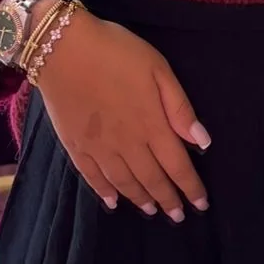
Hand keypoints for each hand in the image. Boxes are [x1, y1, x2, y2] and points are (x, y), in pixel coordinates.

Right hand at [35, 9, 210, 220]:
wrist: (61, 47)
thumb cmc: (116, 52)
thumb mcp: (158, 69)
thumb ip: (179, 108)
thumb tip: (202, 142)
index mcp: (151, 125)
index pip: (177, 165)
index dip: (190, 187)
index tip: (202, 204)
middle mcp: (127, 144)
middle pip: (152, 180)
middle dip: (169, 200)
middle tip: (178, 217)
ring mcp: (99, 148)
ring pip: (124, 183)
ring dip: (141, 199)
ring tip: (152, 211)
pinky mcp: (75, 146)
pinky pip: (92, 177)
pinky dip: (104, 192)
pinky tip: (113, 202)